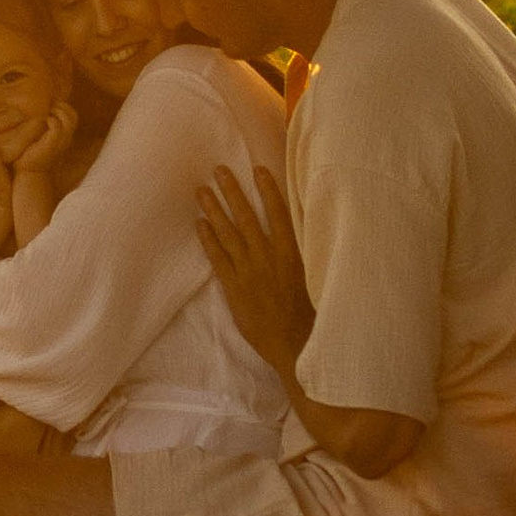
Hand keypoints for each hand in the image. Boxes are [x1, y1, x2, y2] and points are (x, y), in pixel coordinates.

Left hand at [6, 96, 78, 180]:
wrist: (29, 173)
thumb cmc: (30, 155)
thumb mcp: (39, 139)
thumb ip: (42, 127)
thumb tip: (33, 113)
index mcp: (65, 137)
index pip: (73, 116)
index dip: (64, 107)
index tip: (49, 105)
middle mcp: (66, 139)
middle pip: (73, 115)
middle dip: (61, 107)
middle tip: (47, 108)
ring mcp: (61, 142)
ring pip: (68, 119)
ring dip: (56, 112)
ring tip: (46, 114)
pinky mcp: (52, 145)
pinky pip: (56, 126)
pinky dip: (49, 120)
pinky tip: (41, 122)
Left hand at [195, 166, 313, 388]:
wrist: (296, 346)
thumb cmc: (312, 315)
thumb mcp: (317, 278)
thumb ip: (306, 255)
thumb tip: (302, 232)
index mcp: (293, 253)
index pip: (279, 213)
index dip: (268, 190)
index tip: (258, 169)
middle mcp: (269, 258)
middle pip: (247, 217)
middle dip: (232, 191)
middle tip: (219, 169)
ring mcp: (249, 272)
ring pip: (228, 234)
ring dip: (214, 210)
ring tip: (202, 190)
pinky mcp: (235, 289)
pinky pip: (218, 259)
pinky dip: (208, 240)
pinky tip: (199, 223)